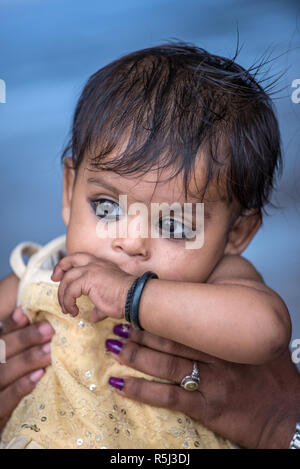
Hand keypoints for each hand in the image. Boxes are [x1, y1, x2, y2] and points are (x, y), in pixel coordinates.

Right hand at [0, 307, 54, 434]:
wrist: (8, 421)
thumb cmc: (14, 389)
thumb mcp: (16, 364)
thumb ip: (21, 346)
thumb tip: (32, 317)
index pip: (1, 337)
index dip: (11, 324)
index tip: (25, 312)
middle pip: (1, 351)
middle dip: (25, 339)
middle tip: (49, 329)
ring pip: (4, 372)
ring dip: (27, 360)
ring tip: (49, 351)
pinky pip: (6, 401)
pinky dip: (21, 387)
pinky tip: (38, 376)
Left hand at [51, 253, 135, 321]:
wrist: (134, 297)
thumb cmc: (126, 297)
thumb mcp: (109, 298)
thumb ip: (99, 306)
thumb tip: (93, 316)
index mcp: (101, 264)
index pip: (79, 258)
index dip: (67, 265)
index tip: (60, 275)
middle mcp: (95, 264)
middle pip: (70, 260)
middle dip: (59, 269)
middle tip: (53, 280)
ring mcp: (90, 270)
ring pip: (67, 279)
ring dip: (63, 295)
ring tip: (66, 308)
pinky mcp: (87, 280)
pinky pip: (70, 291)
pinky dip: (68, 302)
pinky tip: (74, 311)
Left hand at [105, 324, 299, 448]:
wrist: (287, 414)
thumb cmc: (272, 376)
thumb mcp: (256, 345)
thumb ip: (231, 330)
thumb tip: (206, 310)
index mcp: (225, 339)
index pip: (185, 321)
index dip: (158, 315)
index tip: (136, 307)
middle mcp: (216, 356)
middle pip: (170, 341)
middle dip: (140, 332)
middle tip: (116, 324)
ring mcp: (211, 382)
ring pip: (165, 365)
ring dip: (135, 355)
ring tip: (112, 347)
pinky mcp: (207, 408)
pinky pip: (169, 397)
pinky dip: (142, 391)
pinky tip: (121, 384)